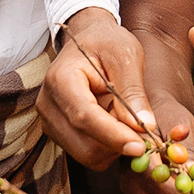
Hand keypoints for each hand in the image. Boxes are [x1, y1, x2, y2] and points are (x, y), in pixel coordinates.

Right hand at [38, 7, 157, 169]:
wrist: (87, 40)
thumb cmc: (107, 43)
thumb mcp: (126, 56)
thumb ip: (133, 90)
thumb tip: (145, 125)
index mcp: (61, 79)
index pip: (84, 117)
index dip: (114, 135)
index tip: (141, 146)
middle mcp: (48, 104)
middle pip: (83, 143)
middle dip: (118, 145)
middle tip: (145, 134)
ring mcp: (50, 121)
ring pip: (86, 154)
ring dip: (114, 147)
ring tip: (126, 119)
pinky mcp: (58, 132)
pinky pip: (86, 153)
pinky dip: (107, 147)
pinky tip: (116, 125)